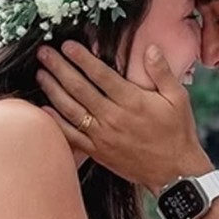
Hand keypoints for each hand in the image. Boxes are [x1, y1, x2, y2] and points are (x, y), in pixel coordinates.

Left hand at [36, 41, 213, 193]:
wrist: (174, 172)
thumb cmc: (177, 132)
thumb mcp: (178, 98)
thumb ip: (162, 72)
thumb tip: (151, 48)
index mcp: (132, 101)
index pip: (100, 75)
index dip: (82, 58)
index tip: (67, 45)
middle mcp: (114, 117)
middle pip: (79, 89)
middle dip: (59, 68)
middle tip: (44, 53)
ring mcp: (103, 136)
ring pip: (71, 110)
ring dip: (53, 90)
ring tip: (41, 74)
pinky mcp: (98, 151)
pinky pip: (71, 136)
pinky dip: (56, 122)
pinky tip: (44, 109)